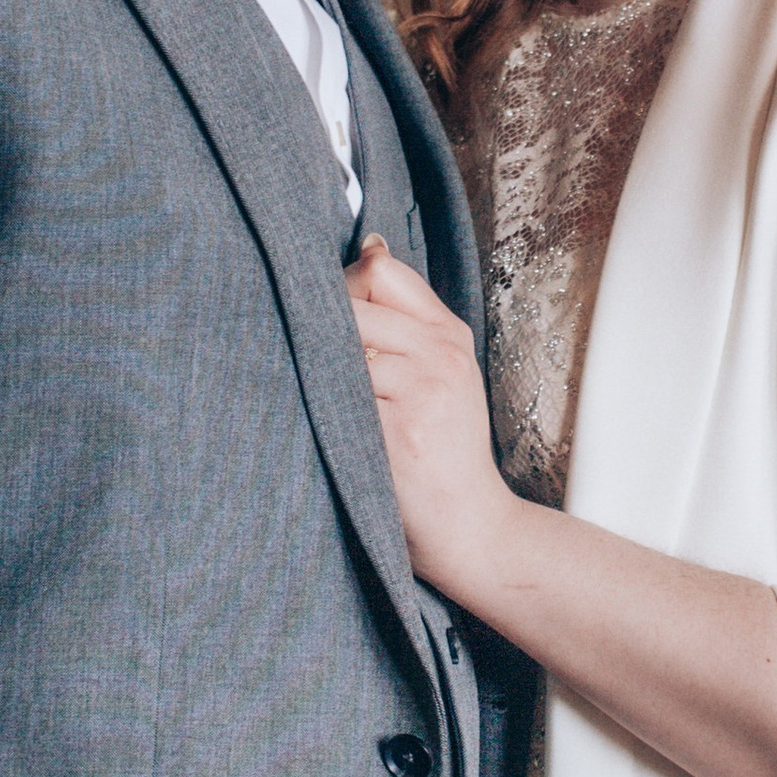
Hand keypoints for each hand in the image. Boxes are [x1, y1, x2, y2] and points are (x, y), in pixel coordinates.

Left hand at [345, 237, 520, 603]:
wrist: (470, 527)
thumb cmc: (444, 452)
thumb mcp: (444, 375)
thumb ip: (406, 320)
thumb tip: (365, 249)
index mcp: (450, 335)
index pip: (380, 271)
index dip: (342, 289)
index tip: (328, 319)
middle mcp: (440, 355)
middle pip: (348, 302)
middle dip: (315, 326)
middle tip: (306, 361)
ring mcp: (421, 391)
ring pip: (336, 346)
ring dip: (311, 367)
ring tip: (315, 396)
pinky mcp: (398, 430)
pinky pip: (335, 394)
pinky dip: (316, 403)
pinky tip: (318, 422)